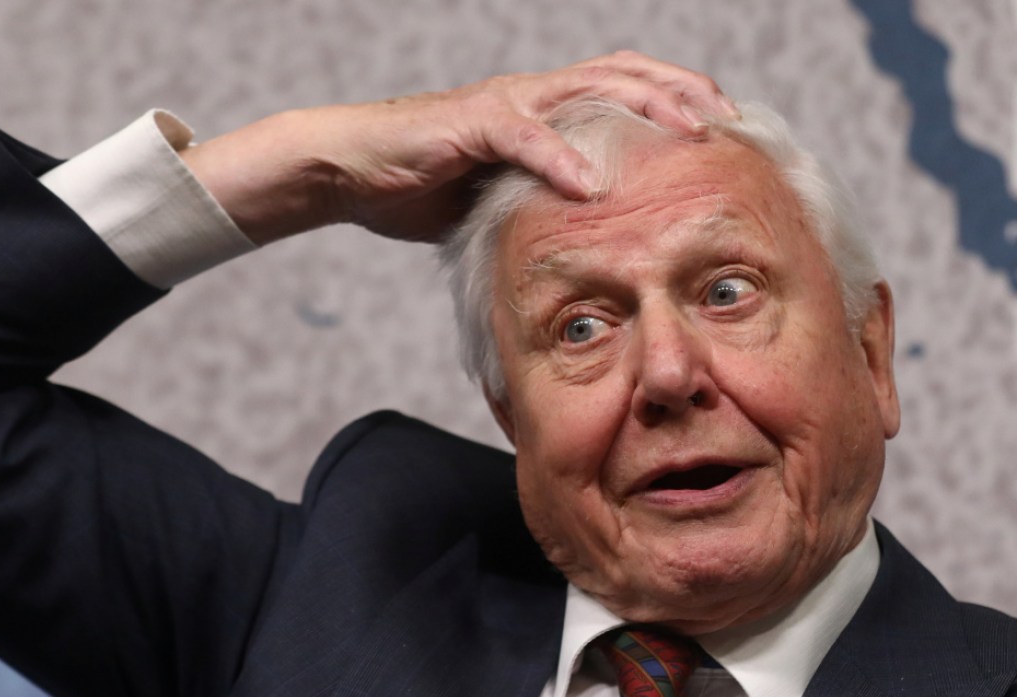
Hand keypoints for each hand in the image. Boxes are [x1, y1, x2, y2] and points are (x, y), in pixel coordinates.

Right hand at [181, 51, 737, 243]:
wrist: (350, 168)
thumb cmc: (420, 182)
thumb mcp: (495, 194)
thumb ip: (538, 202)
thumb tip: (580, 238)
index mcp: (542, 110)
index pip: (624, 88)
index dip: (677, 98)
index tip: (724, 127)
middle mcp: (531, 96)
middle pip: (624, 73)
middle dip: (682, 90)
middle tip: (730, 119)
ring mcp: (502, 105)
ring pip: (588, 89)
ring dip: (645, 106)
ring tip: (689, 129)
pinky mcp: (468, 125)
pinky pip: (522, 136)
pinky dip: (559, 158)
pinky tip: (593, 183)